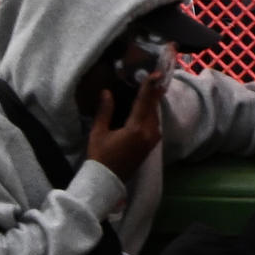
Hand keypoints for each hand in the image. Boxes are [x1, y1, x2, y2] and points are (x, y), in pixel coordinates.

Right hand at [83, 63, 166, 182]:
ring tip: (152, 88)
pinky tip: (147, 107)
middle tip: (155, 77)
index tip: (156, 74)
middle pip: (153, 108)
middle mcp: (149, 133)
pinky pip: (154, 124)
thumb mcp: (98, 133)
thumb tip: (106, 92)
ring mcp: (152, 140)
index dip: (149, 87)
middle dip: (153, 92)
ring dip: (153, 103)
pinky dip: (151, 113)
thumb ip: (105, 111)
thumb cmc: (100, 156)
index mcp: (136, 128)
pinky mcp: (151, 145)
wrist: (107, 180)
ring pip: (155, 116)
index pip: (143, 102)